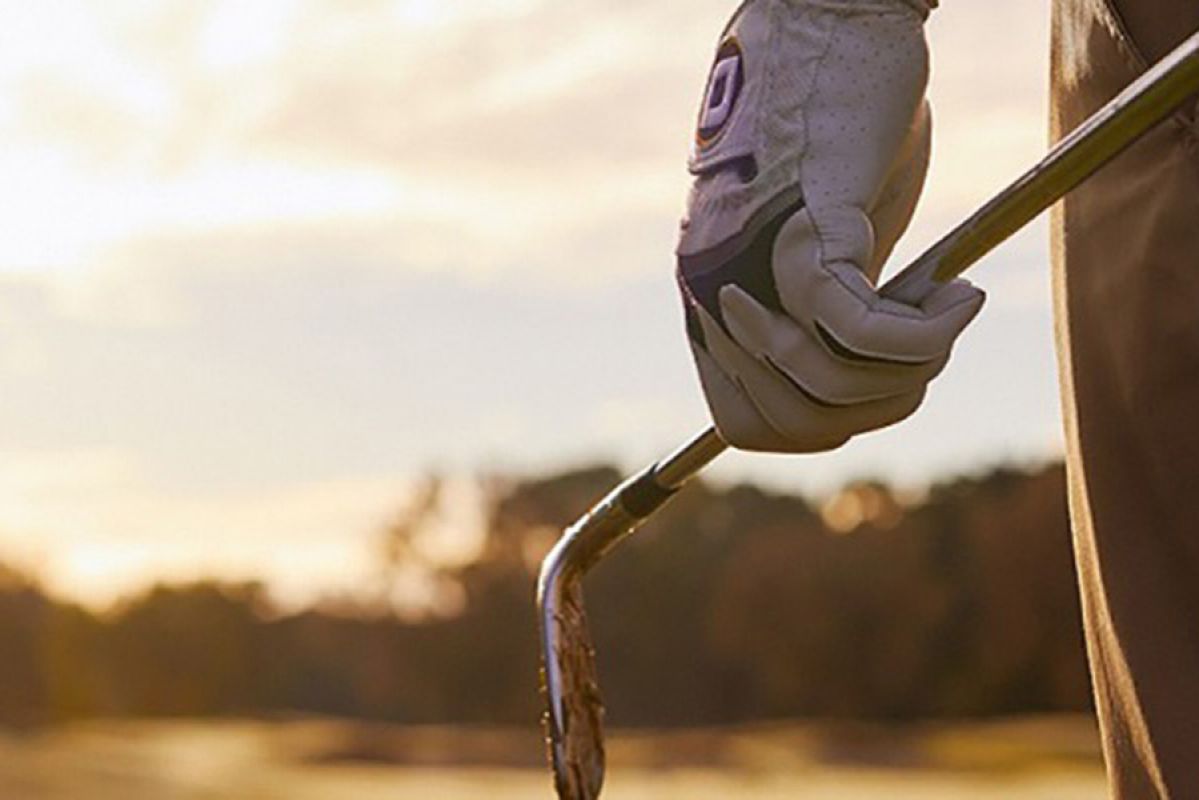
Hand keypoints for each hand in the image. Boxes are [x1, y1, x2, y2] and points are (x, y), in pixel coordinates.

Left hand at [677, 0, 981, 452]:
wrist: (827, 24)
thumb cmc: (832, 132)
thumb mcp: (821, 247)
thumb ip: (820, 315)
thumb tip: (859, 379)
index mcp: (714, 306)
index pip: (749, 428)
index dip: (825, 425)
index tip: (879, 383)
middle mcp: (719, 295)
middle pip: (791, 423)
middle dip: (876, 409)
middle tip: (927, 353)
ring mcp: (754, 265)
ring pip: (827, 383)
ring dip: (909, 373)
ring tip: (947, 317)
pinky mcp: (805, 226)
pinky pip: (857, 324)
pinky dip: (921, 334)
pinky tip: (959, 299)